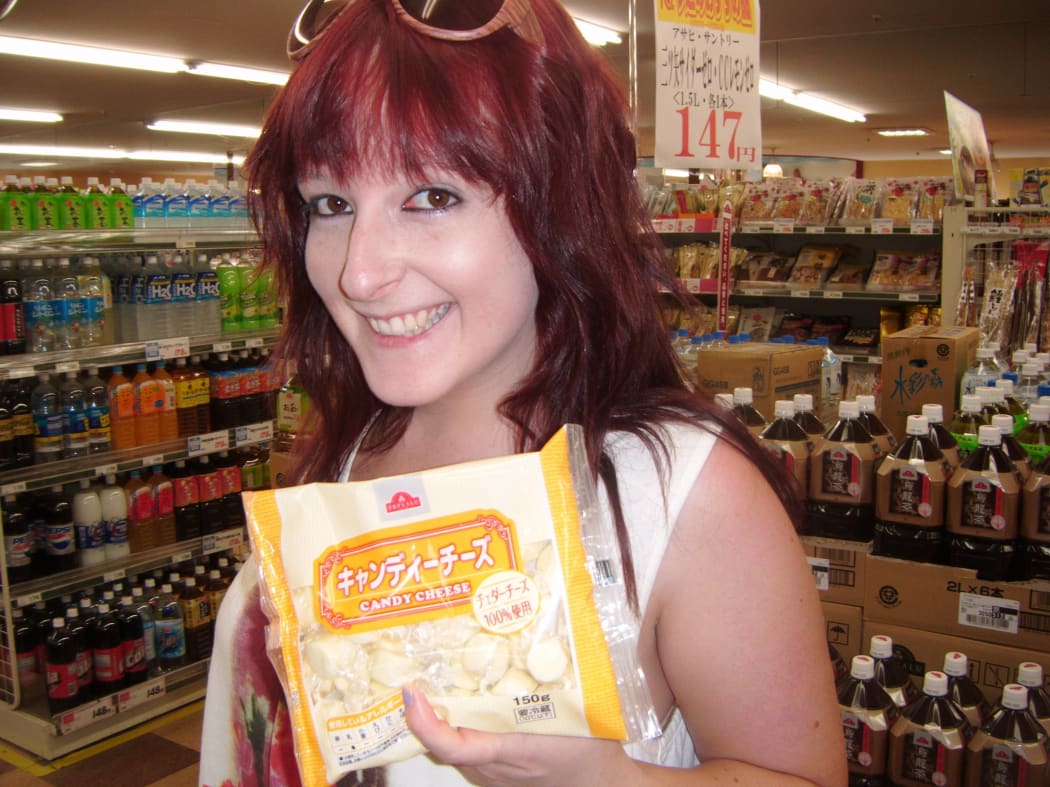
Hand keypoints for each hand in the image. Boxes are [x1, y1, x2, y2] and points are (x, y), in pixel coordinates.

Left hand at [402, 684, 636, 786]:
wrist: (596, 785)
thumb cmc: (587, 753)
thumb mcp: (576, 714)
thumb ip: (557, 682)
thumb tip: (551, 640)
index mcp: (506, 751)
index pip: (451, 746)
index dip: (424, 721)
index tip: (412, 693)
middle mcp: (488, 768)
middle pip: (440, 739)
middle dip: (423, 708)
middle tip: (414, 671)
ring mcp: (486, 773)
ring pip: (451, 741)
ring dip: (438, 713)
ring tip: (431, 677)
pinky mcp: (489, 771)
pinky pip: (463, 744)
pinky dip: (455, 721)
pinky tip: (461, 697)